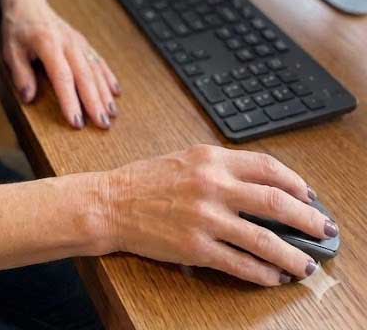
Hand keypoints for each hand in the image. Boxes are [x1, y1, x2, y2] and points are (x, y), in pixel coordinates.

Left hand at [0, 0, 121, 128]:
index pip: (62, 76)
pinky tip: (115, 92)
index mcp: (48, 43)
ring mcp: (78, 42)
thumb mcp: (10, 50)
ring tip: (112, 113)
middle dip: (95, 101)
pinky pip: (98, 60)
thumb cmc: (18, 28)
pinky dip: (108, 76)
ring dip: (104, 92)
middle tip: (102, 124)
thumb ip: (20, 74)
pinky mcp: (83, 42)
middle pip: (84, 75)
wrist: (29, 3)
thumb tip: (29, 97)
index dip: (70, 100)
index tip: (76, 121)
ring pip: (95, 69)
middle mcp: (68, 43)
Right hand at [100, 143, 335, 284]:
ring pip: (263, 240)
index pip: (267, 167)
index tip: (310, 197)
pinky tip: (273, 277)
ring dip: (291, 255)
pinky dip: (262, 274)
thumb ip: (222, 168)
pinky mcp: (195, 247)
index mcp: (211, 158)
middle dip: (307, 219)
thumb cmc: (147, 180)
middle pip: (274, 202)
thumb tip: (263, 185)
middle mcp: (211, 185)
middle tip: (325, 231)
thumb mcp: (187, 158)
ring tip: (306, 265)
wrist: (112, 203)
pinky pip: (239, 264)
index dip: (296, 184)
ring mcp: (205, 218)